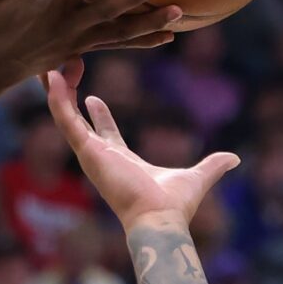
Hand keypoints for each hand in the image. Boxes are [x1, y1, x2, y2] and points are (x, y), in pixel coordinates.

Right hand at [0, 0, 181, 83]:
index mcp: (47, 5)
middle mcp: (68, 25)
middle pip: (106, 10)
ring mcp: (80, 40)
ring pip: (120, 32)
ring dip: (150, 23)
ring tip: (179, 12)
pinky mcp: (85, 49)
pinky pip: (120, 44)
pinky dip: (144, 40)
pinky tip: (169, 35)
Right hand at [43, 70, 238, 233]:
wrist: (160, 218)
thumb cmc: (174, 206)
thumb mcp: (197, 176)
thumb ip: (213, 165)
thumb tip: (235, 159)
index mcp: (121, 161)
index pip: (103, 133)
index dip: (97, 115)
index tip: (91, 96)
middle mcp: (101, 157)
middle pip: (76, 122)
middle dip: (67, 97)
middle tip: (61, 72)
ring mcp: (91, 154)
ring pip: (64, 116)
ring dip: (56, 90)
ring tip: (47, 65)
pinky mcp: (87, 151)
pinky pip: (65, 119)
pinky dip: (57, 98)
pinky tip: (51, 76)